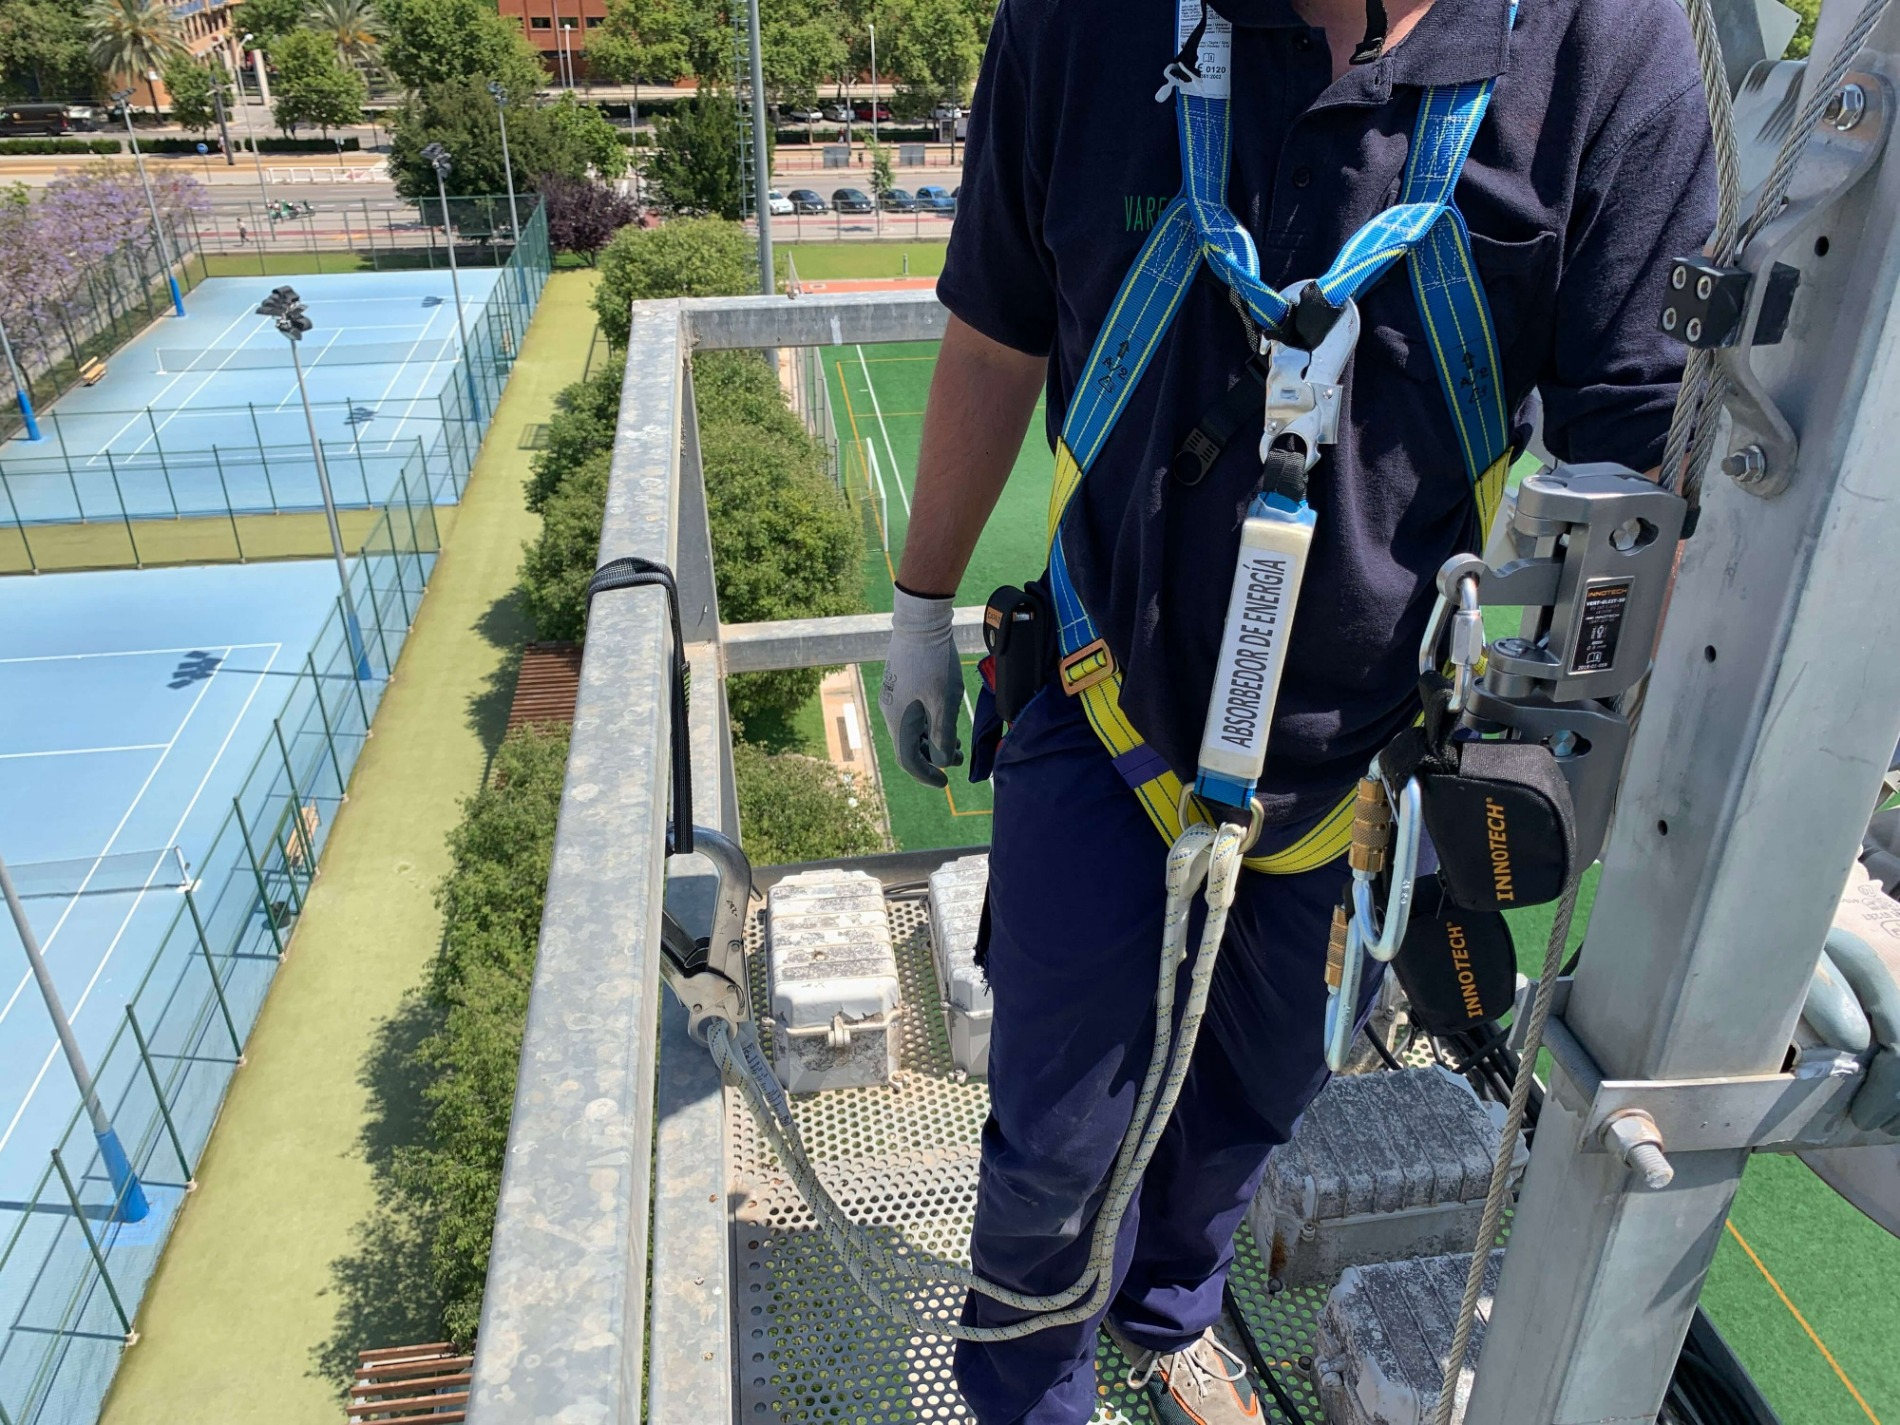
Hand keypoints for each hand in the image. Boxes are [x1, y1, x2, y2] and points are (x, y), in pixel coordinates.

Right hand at [880, 586, 963, 787]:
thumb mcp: (944, 702)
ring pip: (912, 729)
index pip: (909, 761)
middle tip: (959, 758)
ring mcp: (893, 696)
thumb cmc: (935, 662)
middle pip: (910, 746)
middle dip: (934, 757)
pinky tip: (944, 716)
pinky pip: (911, 714)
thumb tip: (940, 762)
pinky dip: (928, 723)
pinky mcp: (899, 683)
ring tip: (956, 740)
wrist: (920, 621)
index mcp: (900, 721)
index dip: (927, 776)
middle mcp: (891, 712)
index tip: (945, 782)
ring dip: (933, 739)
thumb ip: (942, 736)